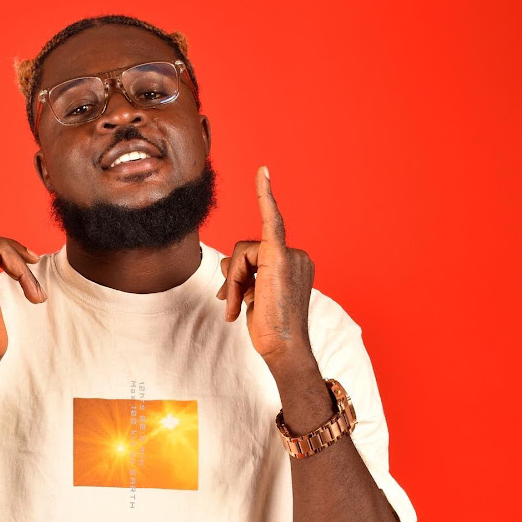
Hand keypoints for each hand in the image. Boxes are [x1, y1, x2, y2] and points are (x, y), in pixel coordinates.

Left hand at [216, 166, 314, 367]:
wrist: (283, 349)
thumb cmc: (270, 330)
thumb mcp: (252, 298)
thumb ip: (241, 276)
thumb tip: (225, 263)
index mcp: (292, 265)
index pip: (257, 254)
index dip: (244, 261)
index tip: (249, 239)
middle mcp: (297, 256)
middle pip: (246, 251)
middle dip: (234, 277)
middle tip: (232, 304)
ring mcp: (291, 255)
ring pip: (242, 252)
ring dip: (234, 281)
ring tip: (239, 307)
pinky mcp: (280, 257)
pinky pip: (270, 220)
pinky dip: (265, 195)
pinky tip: (263, 172)